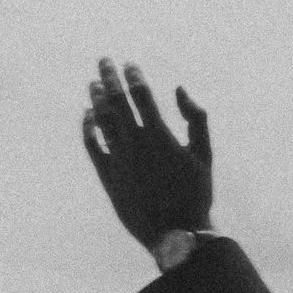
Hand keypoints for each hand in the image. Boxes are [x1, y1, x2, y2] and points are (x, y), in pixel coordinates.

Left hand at [81, 58, 212, 247]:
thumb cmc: (195, 193)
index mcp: (160, 135)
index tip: (129, 64)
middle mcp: (135, 143)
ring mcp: (118, 158)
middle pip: (116, 101)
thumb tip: (179, 90)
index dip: (134, 76)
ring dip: (97, 98)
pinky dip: (88, 127)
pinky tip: (87, 115)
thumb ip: (196, 118)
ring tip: (94, 83)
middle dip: (109, 77)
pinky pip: (92, 144)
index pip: (141, 96)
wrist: (175, 231)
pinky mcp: (107, 174)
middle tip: (103, 61)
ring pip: (101, 119)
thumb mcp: (205, 154)